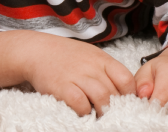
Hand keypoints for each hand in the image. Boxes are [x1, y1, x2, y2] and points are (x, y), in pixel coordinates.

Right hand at [0, 32, 135, 117]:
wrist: (38, 51)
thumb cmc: (68, 57)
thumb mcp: (93, 57)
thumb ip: (108, 71)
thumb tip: (125, 90)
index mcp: (103, 60)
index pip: (126, 79)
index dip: (129, 95)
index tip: (126, 103)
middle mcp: (92, 68)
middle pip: (114, 92)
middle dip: (116, 107)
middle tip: (112, 114)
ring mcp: (77, 77)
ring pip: (102, 98)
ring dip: (103, 111)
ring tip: (100, 116)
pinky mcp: (62, 87)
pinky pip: (80, 103)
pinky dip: (84, 111)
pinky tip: (82, 113)